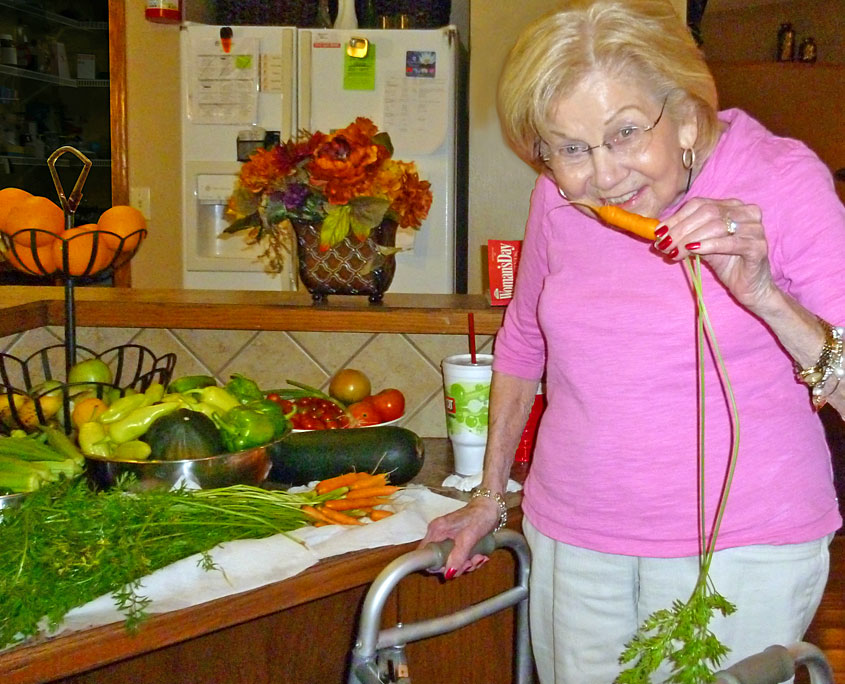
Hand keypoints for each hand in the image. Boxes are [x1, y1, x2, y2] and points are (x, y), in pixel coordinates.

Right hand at [418, 496, 499, 577]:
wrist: (492, 507)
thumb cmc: (480, 516)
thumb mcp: (470, 537)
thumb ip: (458, 555)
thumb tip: (449, 573)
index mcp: (436, 531)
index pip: (425, 554)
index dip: (436, 566)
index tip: (452, 568)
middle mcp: (439, 536)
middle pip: (440, 561)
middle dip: (457, 566)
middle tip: (471, 563)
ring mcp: (448, 539)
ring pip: (451, 562)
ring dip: (467, 564)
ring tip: (479, 557)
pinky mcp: (458, 543)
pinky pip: (460, 558)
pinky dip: (470, 560)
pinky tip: (481, 556)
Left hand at [655, 197, 776, 311]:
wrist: (750, 286)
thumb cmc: (727, 263)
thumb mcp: (702, 244)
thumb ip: (686, 234)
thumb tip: (660, 232)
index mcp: (733, 206)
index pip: (700, 204)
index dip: (676, 218)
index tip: (659, 233)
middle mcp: (747, 212)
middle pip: (707, 213)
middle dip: (681, 229)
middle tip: (664, 245)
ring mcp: (755, 228)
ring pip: (716, 226)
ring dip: (690, 238)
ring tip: (674, 251)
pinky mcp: (758, 247)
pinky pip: (729, 243)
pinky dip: (708, 245)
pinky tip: (692, 250)